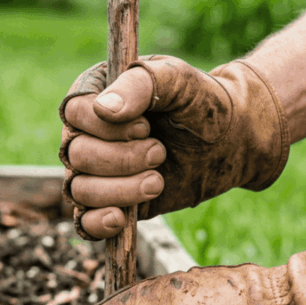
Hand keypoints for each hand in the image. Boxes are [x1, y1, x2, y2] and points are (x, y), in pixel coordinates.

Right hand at [59, 55, 289, 239]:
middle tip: (160, 153)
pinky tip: (120, 219)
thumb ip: (140, 85)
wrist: (231, 141)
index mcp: (95, 94)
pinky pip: (84, 221)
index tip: (146, 126)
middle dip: (120, 160)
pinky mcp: (110, 202)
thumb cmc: (202, 103)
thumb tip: (103, 109)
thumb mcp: (178, 80)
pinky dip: (97, 224)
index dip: (106, 127)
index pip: (74, 114)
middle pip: (77, 155)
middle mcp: (87, 133)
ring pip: (80, 190)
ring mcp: (96, 170)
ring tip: (157, 182)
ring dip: (120, 190)